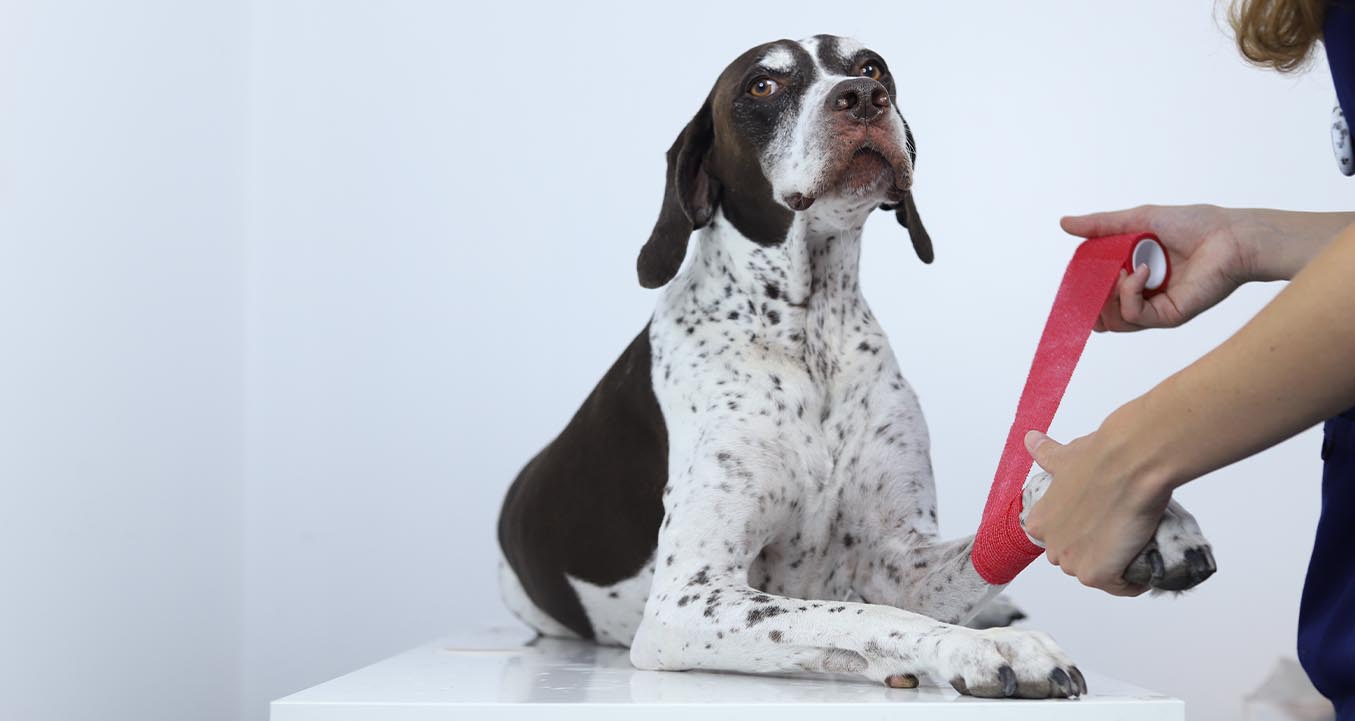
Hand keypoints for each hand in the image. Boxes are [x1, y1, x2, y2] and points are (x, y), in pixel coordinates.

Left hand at [1022, 427, 1171, 595]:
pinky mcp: (1097, 575)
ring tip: (1136, 542)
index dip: (1084, 532)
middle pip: (1077, 558)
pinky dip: (1135, 581)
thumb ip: (1046, 454)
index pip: (1060, 538)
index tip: (1102, 521)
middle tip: (1121, 529)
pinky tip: (1145, 564)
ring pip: (1098, 573)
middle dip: (1097, 549)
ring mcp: (1072, 563)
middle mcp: (1050, 545)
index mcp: (1040, 521)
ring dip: (1116, 564)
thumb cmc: (1101, 457)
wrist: (1130, 462)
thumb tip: (1031, 439)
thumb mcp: (1065, 456)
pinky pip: (1121, 587)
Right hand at [1061, 205, 1250, 331]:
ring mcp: (1155, 308)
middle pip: (1099, 315)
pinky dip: (1128, 293)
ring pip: (1113, 322)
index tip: (1079, 271)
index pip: (1095, 295)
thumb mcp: (1138, 219)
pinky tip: (1139, 271)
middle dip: (1088, 297)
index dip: (1082, 288)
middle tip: (1097, 274)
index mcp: (1133, 276)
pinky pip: (1134, 315)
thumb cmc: (1195, 225)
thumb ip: (1101, 226)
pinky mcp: (1169, 316)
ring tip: (1119, 271)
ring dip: (1107, 295)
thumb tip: (1065, 224)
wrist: (1232, 235)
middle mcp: (1143, 296)